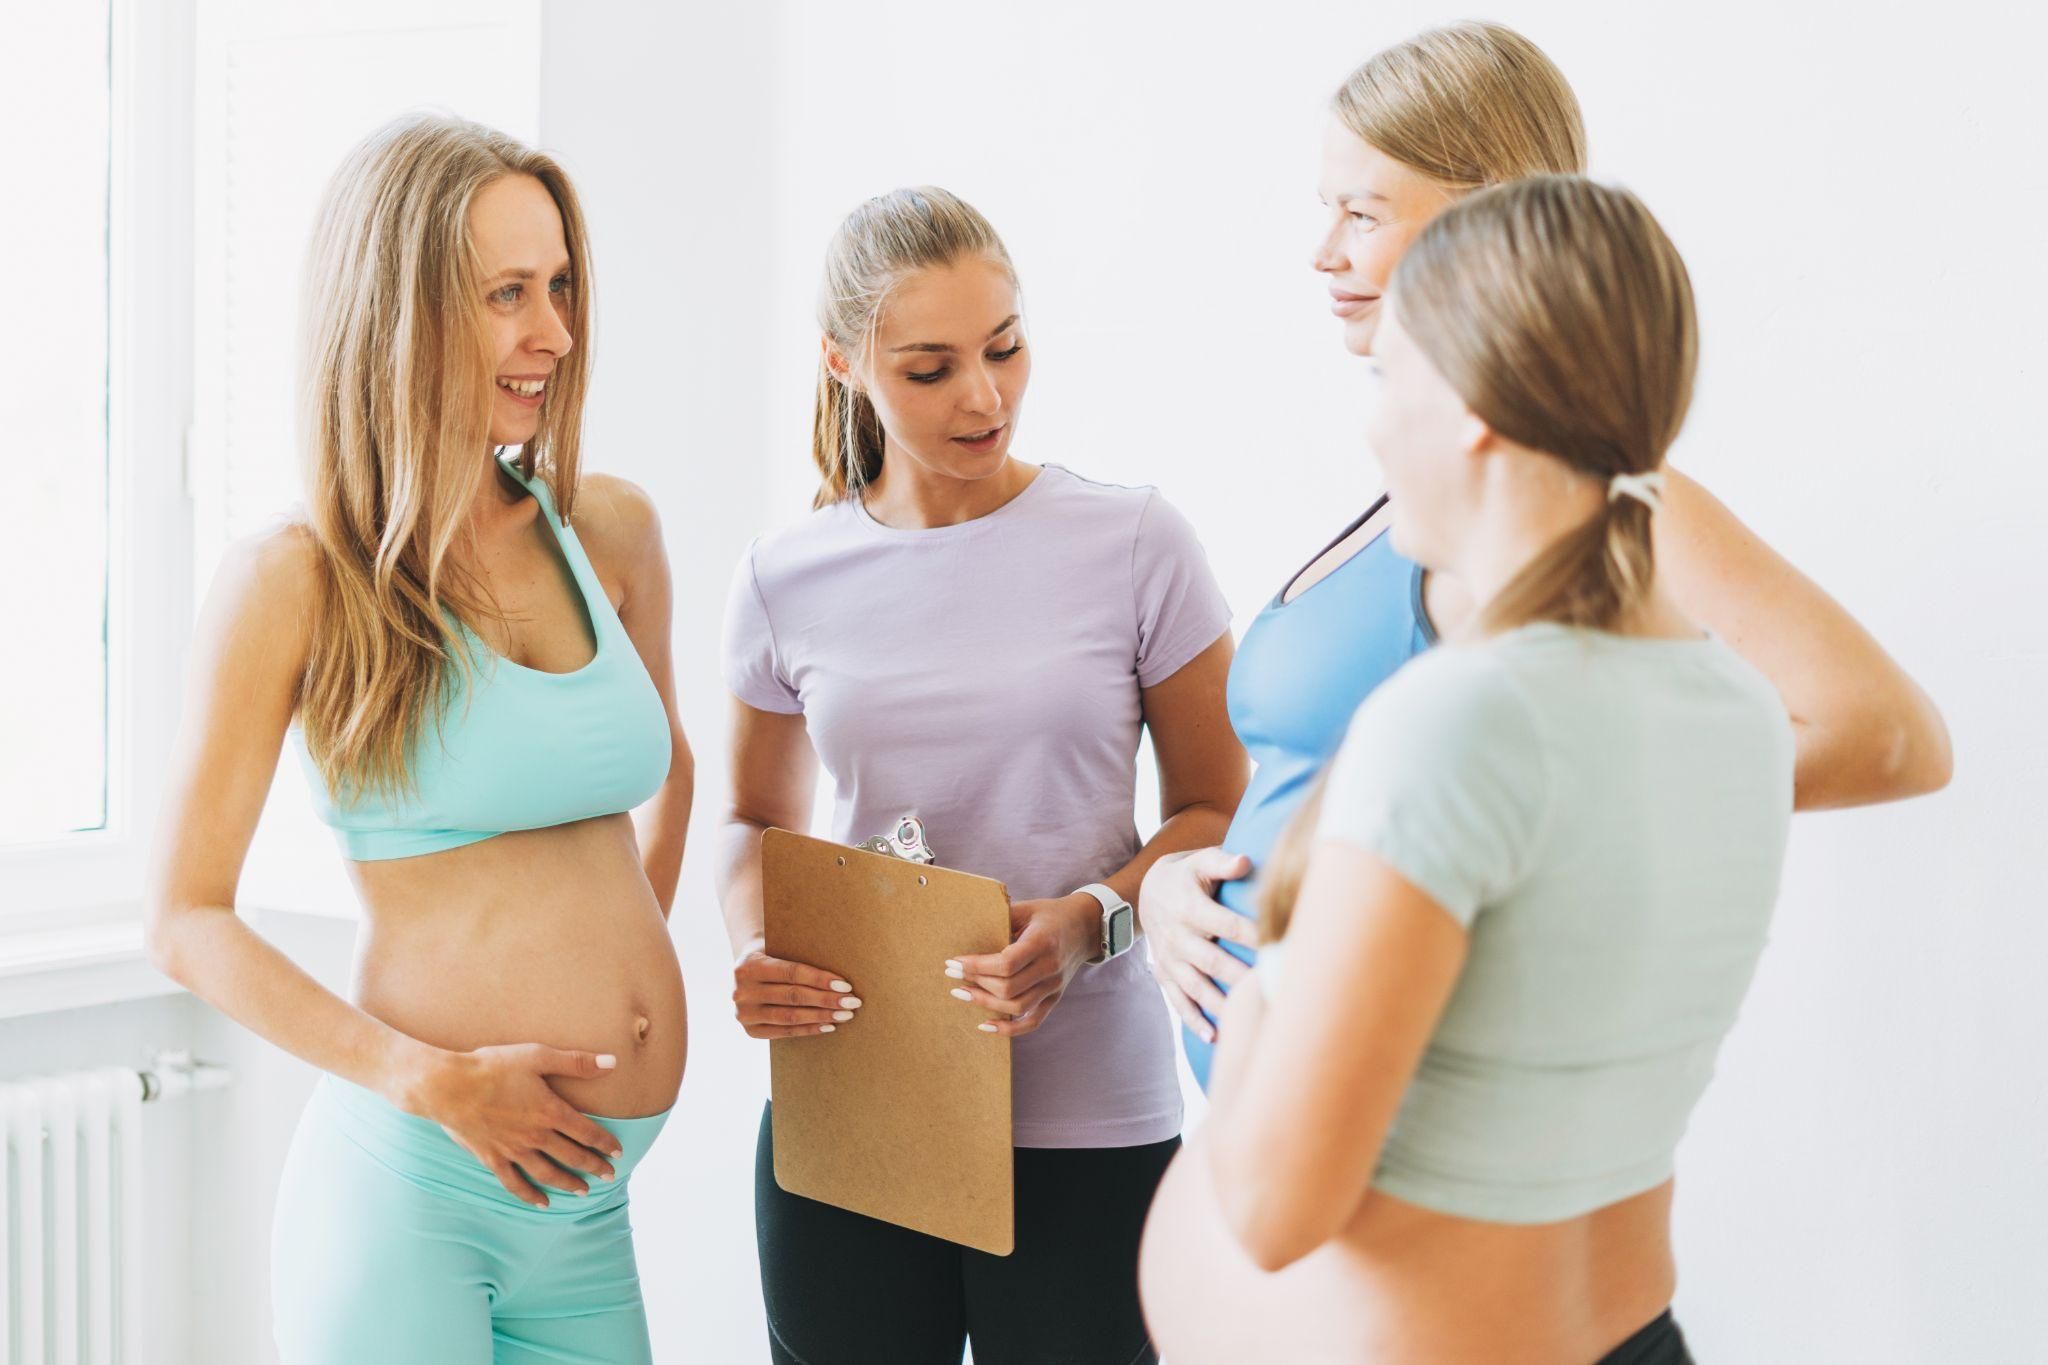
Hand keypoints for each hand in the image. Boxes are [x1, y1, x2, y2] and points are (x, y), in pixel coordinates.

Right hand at [403, 1044, 624, 1207]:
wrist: (449, 1086)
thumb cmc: (493, 1067)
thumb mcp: (537, 1056)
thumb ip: (576, 1062)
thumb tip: (612, 1062)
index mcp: (549, 1111)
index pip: (587, 1132)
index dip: (605, 1144)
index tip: (618, 1152)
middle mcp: (535, 1135)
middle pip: (571, 1156)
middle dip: (593, 1167)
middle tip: (609, 1177)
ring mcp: (512, 1150)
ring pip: (547, 1173)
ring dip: (567, 1183)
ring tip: (582, 1192)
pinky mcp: (491, 1158)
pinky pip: (514, 1183)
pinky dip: (529, 1195)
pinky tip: (541, 1203)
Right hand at [733, 948, 860, 1039]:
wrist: (744, 972)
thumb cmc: (771, 955)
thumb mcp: (776, 948)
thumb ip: (799, 956)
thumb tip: (838, 973)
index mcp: (748, 966)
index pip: (791, 973)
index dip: (820, 980)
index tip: (845, 986)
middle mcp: (742, 991)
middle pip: (793, 996)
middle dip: (826, 1000)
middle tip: (852, 1002)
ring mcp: (744, 1014)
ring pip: (790, 1017)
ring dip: (822, 1016)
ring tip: (845, 1015)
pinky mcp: (751, 1031)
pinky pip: (785, 1032)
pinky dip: (809, 1029)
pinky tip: (829, 1026)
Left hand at [945, 894, 1099, 1037]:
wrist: (1085, 927)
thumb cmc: (1049, 915)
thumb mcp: (1027, 908)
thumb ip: (1001, 918)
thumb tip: (967, 929)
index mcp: (1043, 942)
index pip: (1007, 963)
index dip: (977, 966)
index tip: (954, 963)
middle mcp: (1051, 967)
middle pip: (1008, 987)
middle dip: (975, 983)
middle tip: (952, 975)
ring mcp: (1054, 986)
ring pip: (1017, 1006)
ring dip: (985, 1003)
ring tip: (962, 993)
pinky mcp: (1054, 998)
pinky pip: (1032, 1022)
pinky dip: (1008, 1029)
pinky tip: (985, 1025)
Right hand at [1138, 847, 1258, 1043]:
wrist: (1148, 891)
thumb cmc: (1188, 875)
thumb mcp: (1200, 860)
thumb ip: (1223, 861)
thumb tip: (1245, 861)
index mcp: (1190, 908)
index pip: (1226, 924)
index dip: (1252, 935)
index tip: (1277, 946)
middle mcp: (1178, 936)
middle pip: (1212, 961)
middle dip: (1240, 978)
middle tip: (1269, 992)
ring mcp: (1170, 959)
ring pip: (1195, 986)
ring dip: (1219, 1005)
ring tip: (1245, 1022)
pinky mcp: (1165, 974)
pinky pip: (1178, 1000)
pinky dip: (1193, 1020)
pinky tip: (1213, 1037)